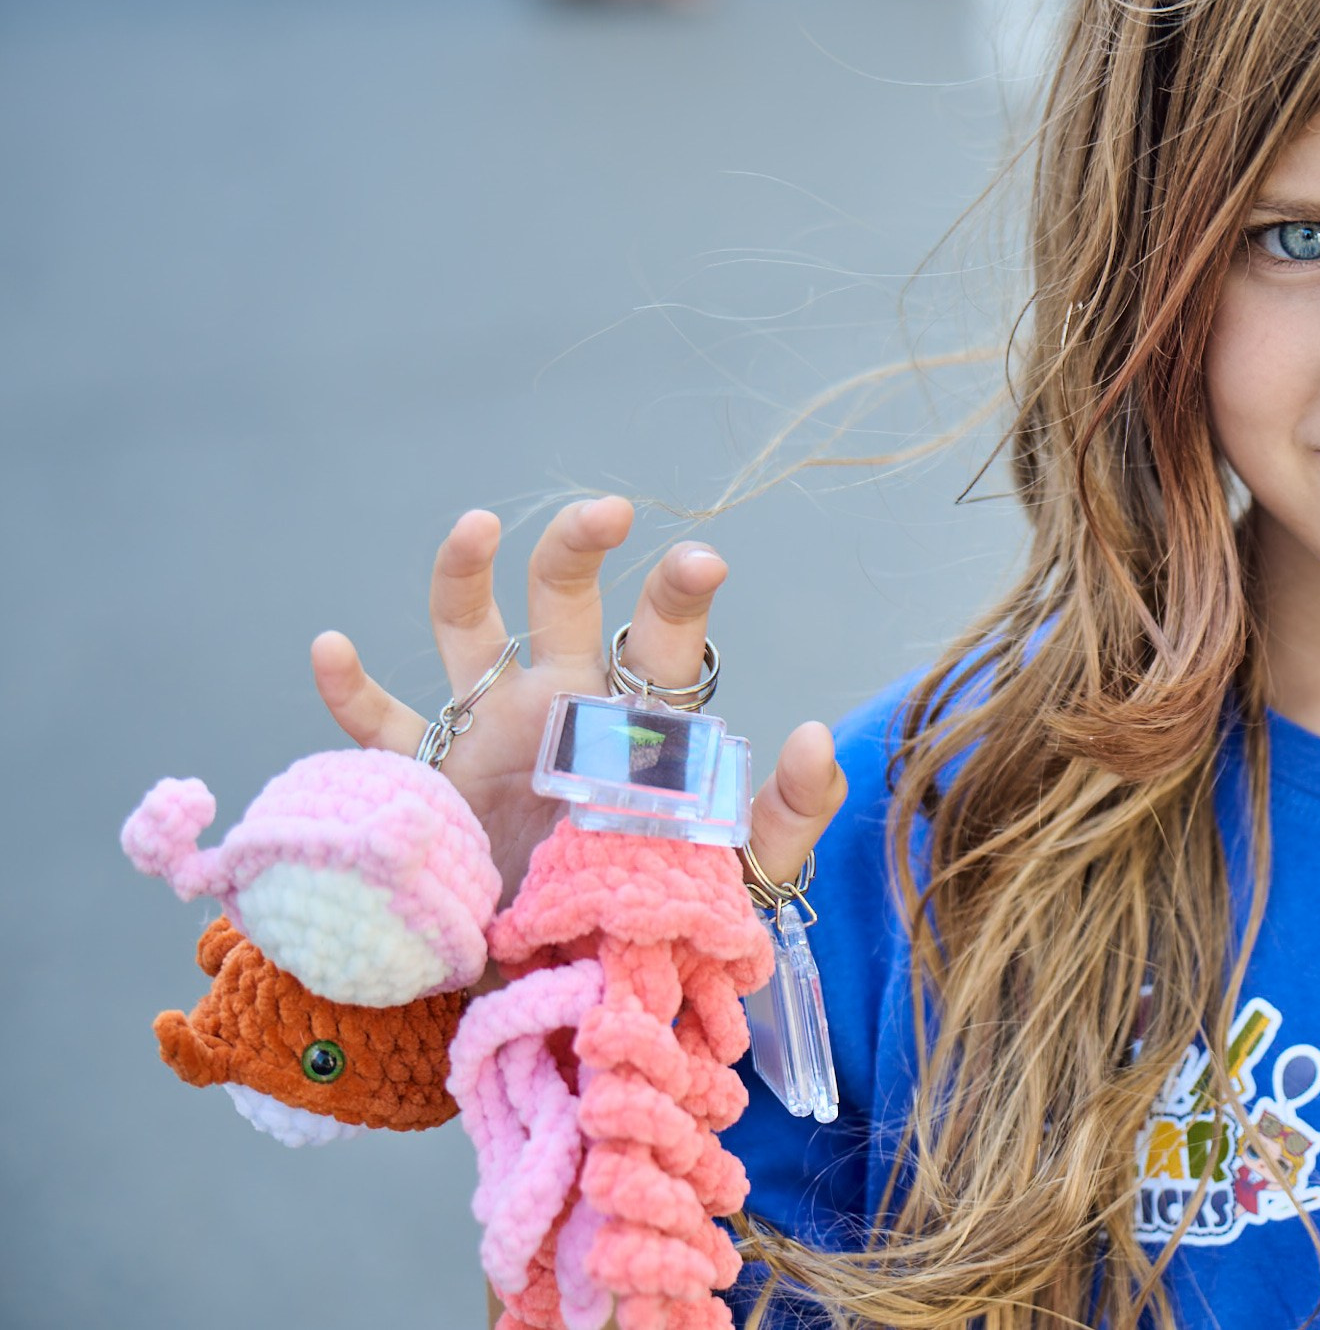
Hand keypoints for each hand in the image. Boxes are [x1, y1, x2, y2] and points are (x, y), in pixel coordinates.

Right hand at [309, 498, 846, 901]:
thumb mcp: (740, 871)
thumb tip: (819, 737)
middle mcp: (564, 703)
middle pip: (566, 600)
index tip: (700, 561)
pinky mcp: (435, 779)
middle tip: (606, 512)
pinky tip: (329, 647)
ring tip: (475, 526)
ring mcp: (493, 730)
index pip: (662, 642)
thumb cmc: (665, 909)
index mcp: (638, 720)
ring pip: (470, 632)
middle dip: (579, 549)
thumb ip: (786, 811)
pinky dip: (350, 690)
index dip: (678, 597)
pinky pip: (383, 729)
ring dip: (464, 576)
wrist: (580, 977)